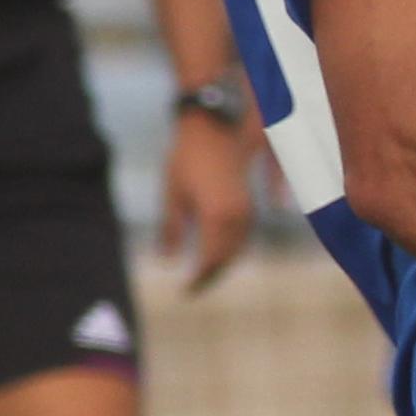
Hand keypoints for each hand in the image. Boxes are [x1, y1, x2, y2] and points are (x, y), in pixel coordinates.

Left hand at [157, 107, 255, 293]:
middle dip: (213, 273)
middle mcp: (237, 216)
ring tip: (208, 271)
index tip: (186, 291)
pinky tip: (222, 250)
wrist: (214, 124)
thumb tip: (165, 259)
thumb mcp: (172, 193)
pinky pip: (246, 231)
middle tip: (196, 286)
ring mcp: (247, 207)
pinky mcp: (250, 198)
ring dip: (226, 261)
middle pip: (228, 256)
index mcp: (216, 218)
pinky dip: (236, 245)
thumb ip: (170, 228)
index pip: (212, 260)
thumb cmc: (187, 156)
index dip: (200, 279)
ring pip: (239, 246)